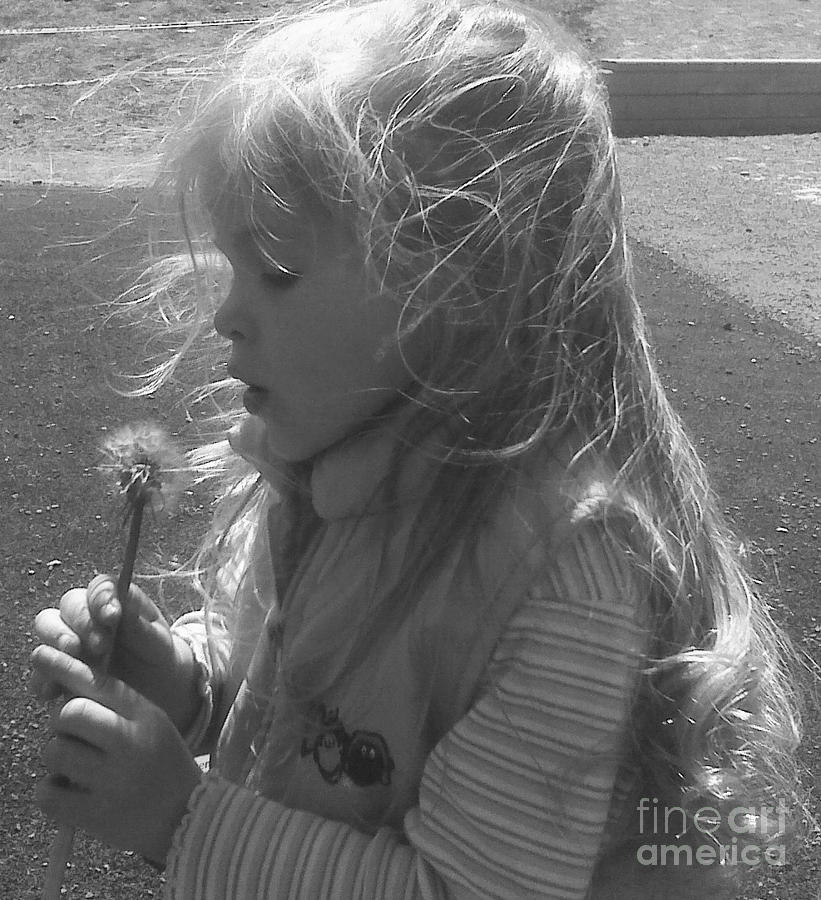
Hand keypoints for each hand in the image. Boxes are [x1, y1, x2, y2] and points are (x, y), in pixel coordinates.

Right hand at [31, 574, 201, 734]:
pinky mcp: (57, 667)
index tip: (113, 616)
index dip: (101, 599)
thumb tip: (121, 608)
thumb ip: (138, 622)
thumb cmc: (156, 652)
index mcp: (112, 599)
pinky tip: (54, 688)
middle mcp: (85, 614)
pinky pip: (40, 667)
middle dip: (80, 622)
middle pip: (68, 604)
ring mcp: (68, 638)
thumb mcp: (156, 638)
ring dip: (58, 642)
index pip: (99, 588)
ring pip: (47, 627)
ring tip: (76, 658)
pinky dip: (43, 676)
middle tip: (99, 644)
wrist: (156, 685)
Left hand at [31, 644, 202, 865]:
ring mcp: (112, 780)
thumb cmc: (160, 762)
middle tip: (75, 737)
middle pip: (69, 713)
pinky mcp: (94, 814)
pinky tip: (71, 793)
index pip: (98, 682)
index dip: (64, 667)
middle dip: (62, 723)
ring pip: (53, 751)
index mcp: (144, 714)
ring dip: (57, 758)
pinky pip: (46, 793)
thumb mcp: (151, 722)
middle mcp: (130, 742)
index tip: (41, 654)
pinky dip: (50, 792)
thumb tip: (63, 689)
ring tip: (78, 768)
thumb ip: (115, 705)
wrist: (186, 815)